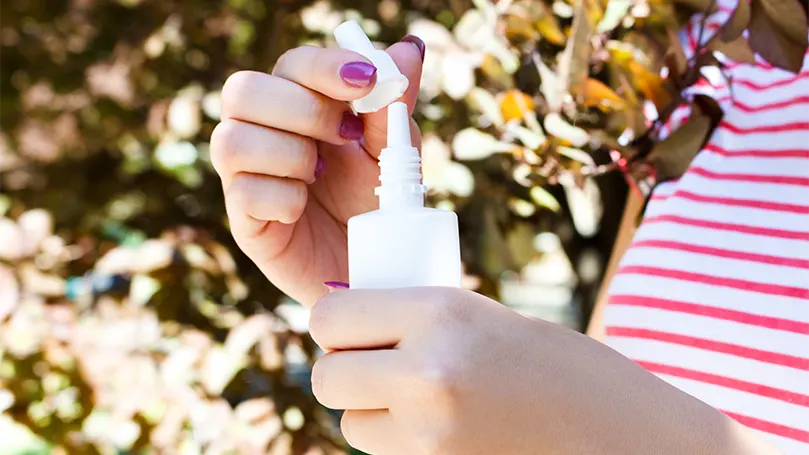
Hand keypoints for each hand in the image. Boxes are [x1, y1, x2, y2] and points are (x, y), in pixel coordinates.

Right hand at [211, 37, 424, 305]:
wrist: (372, 271)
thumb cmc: (375, 205)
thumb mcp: (392, 153)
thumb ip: (391, 105)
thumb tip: (407, 49)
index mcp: (297, 108)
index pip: (289, 65)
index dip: (322, 66)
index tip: (365, 79)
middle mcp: (262, 134)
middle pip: (242, 91)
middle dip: (303, 110)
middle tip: (345, 135)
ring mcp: (247, 177)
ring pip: (231, 140)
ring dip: (290, 154)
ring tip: (321, 175)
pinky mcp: (245, 221)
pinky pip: (244, 193)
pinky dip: (283, 198)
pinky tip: (303, 210)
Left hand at [309, 288, 776, 454]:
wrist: (619, 430)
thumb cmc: (553, 363)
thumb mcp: (480, 316)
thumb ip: (412, 318)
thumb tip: (338, 325)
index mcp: (439, 312)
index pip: (329, 318)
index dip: (333, 324)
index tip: (349, 327)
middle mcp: (426, 372)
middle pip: (326, 378)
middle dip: (344, 373)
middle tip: (376, 364)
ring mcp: (429, 432)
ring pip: (351, 425)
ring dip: (371, 413)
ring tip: (424, 398)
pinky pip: (383, 454)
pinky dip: (398, 441)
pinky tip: (443, 427)